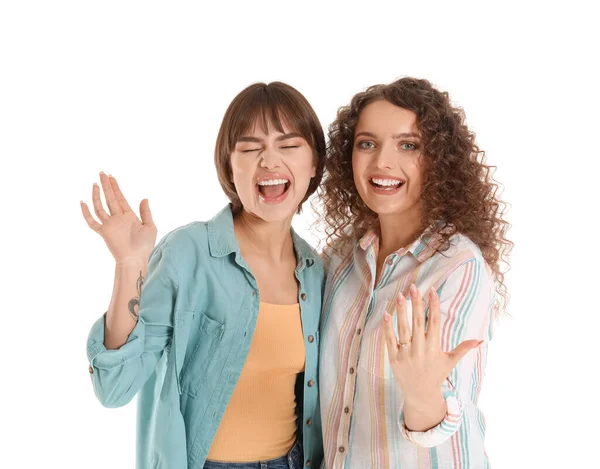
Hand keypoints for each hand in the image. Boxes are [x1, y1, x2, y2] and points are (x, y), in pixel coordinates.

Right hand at [80, 172, 156, 263]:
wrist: (135, 259)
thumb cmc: (145, 246)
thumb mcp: (150, 227)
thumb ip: (146, 212)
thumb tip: (144, 198)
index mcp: (129, 216)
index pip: (120, 198)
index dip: (116, 187)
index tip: (111, 177)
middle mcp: (118, 218)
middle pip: (110, 198)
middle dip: (106, 186)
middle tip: (102, 173)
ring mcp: (110, 224)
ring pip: (100, 206)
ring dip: (97, 195)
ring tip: (95, 183)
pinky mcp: (103, 232)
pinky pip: (92, 221)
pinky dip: (86, 213)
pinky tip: (82, 202)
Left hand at [382, 284, 481, 400]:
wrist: (420, 394)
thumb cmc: (436, 374)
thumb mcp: (450, 361)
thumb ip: (463, 349)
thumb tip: (480, 340)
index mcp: (434, 348)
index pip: (434, 322)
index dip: (433, 305)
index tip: (431, 290)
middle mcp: (420, 349)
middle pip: (418, 321)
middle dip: (416, 303)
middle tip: (414, 287)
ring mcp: (406, 354)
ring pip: (402, 328)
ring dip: (400, 311)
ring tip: (399, 295)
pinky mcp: (394, 358)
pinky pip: (390, 339)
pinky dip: (387, 327)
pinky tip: (386, 313)